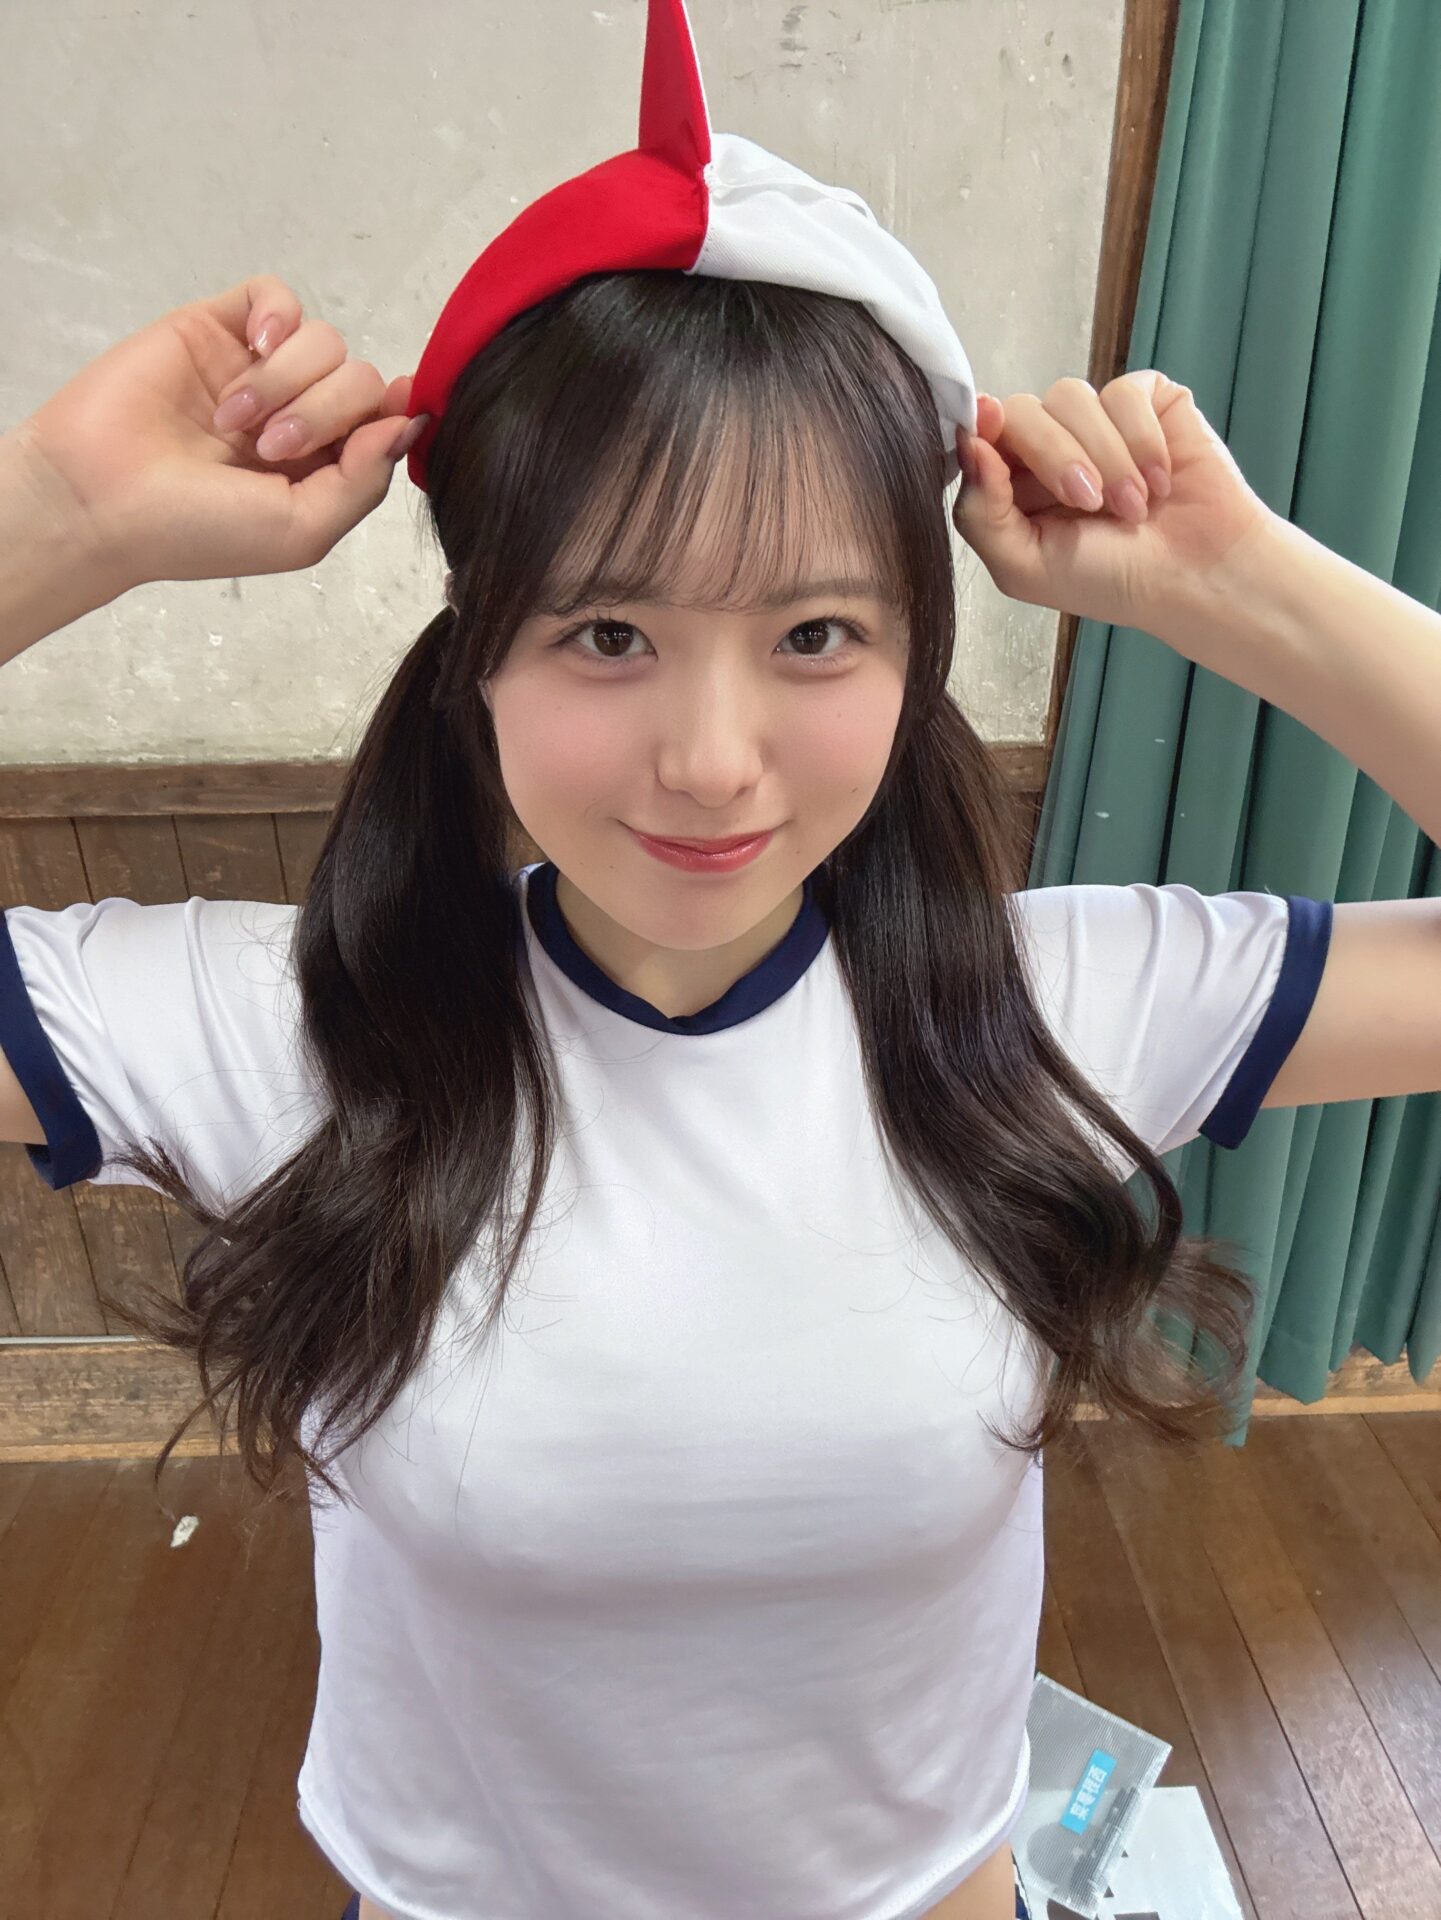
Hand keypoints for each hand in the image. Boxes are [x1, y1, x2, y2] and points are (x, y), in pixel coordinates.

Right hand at [12, 274, 425, 593]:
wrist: (102, 498)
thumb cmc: (198, 530)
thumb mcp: (304, 530)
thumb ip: (365, 480)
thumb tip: (410, 423)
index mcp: (321, 468)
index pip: (383, 421)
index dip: (394, 413)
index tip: (395, 413)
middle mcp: (297, 416)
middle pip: (359, 381)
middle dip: (326, 412)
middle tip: (269, 447)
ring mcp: (257, 370)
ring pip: (324, 341)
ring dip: (288, 382)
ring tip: (234, 421)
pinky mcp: (216, 328)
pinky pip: (275, 295)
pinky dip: (278, 316)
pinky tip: (256, 348)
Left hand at [951, 370, 1275, 635]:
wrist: (1194, 575)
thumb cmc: (1110, 579)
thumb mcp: (1024, 567)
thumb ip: (980, 513)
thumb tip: (969, 444)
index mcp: (1013, 482)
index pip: (982, 435)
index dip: (984, 427)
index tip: (990, 426)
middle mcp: (1051, 444)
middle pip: (1024, 411)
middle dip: (1055, 456)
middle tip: (1089, 504)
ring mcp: (1097, 420)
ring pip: (1072, 396)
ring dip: (1106, 458)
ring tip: (1134, 507)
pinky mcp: (1146, 401)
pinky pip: (1125, 392)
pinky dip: (1142, 441)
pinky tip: (1162, 482)